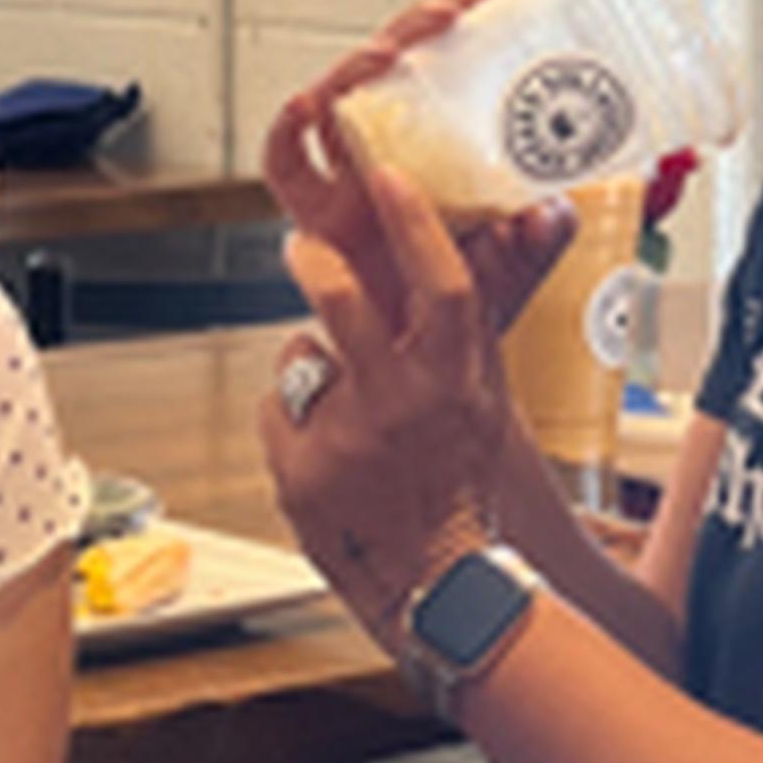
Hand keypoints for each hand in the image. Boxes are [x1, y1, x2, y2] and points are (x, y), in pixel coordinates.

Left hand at [258, 166, 512, 635]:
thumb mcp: (484, 407)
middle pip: (343, 300)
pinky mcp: (300, 472)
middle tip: (302, 244)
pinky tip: (325, 464)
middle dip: (316, 262)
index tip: (388, 177)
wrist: (442, 586)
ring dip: (308, 370)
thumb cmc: (462, 487)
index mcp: (456, 381)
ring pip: (298, 359)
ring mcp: (346, 437)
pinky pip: (278, 416)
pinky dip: (295, 431)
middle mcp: (402, 403)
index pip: (444, 285)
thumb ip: (464, 340)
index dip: (415, 225)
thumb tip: (468, 267)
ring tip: (334, 406)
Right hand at [263, 0, 571, 337]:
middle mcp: (385, 154)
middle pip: (386, 71)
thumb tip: (551, 211)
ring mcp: (346, 180)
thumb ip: (538, 237)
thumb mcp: (515, 266)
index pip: (443, 70)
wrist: (426, 365)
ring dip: (356, 68)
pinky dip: (286, 129)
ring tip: (386, 52)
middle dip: (412, 29)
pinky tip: (307, 104)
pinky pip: (285, 163)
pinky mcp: (313, 217)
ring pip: (335, 100)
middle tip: (446, 13)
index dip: (459, 24)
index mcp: (436, 153)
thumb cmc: (464, 306)